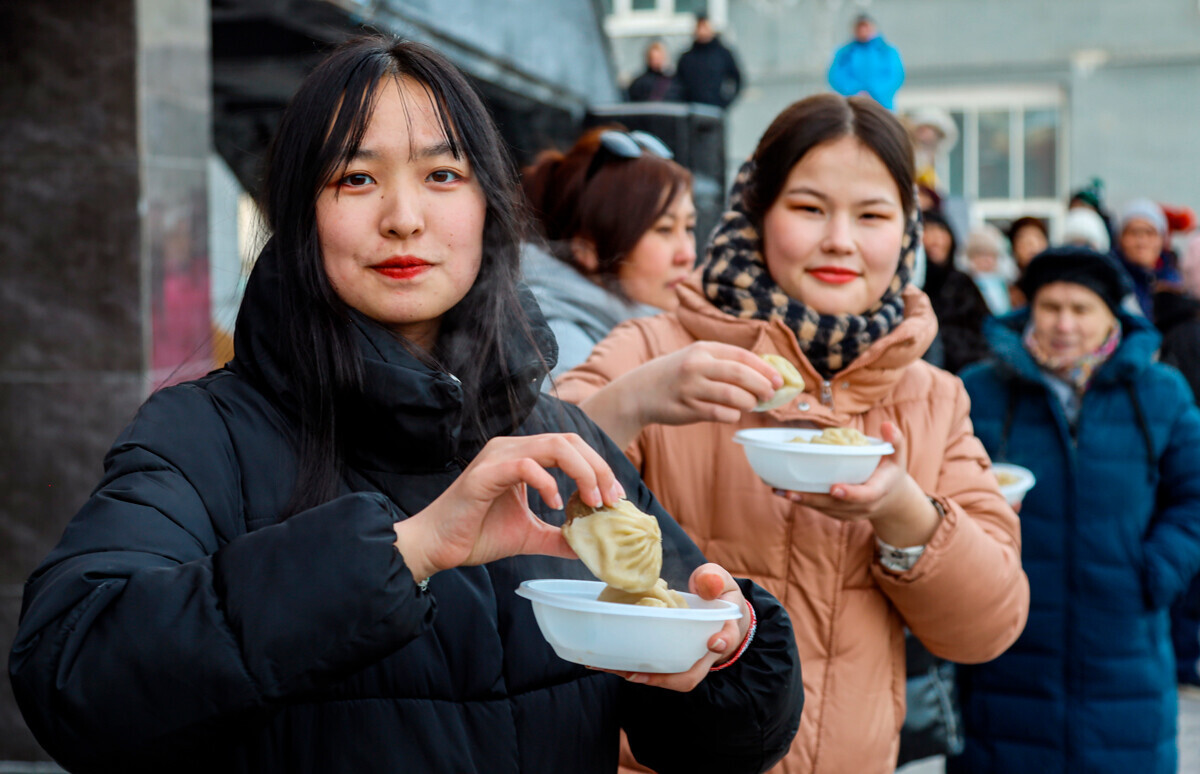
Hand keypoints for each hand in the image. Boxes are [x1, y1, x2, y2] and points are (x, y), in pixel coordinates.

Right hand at [392, 434, 625, 580]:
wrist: (438, 547)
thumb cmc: (476, 534)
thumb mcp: (529, 534)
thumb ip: (558, 535)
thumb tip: (589, 546)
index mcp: (522, 457)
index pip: (571, 447)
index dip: (598, 468)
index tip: (614, 497)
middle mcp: (511, 448)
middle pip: (569, 441)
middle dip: (598, 468)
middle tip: (610, 499)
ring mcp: (498, 457)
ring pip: (554, 446)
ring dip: (582, 472)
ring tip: (592, 501)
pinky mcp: (485, 473)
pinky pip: (526, 466)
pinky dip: (548, 483)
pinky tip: (555, 505)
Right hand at [580, 342, 781, 447]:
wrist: (639, 391)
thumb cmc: (676, 375)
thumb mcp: (696, 358)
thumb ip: (724, 363)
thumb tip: (764, 376)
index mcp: (703, 349)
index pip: (742, 356)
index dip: (764, 369)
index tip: (778, 380)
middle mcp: (696, 365)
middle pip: (740, 375)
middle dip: (761, 386)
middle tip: (771, 395)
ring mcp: (690, 387)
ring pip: (732, 395)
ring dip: (748, 402)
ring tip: (751, 405)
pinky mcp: (686, 408)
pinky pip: (719, 413)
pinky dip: (732, 415)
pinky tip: (732, 414)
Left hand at [590, 563, 749, 691]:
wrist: (717, 608)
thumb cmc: (715, 592)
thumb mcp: (718, 579)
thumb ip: (712, 579)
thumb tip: (708, 584)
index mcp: (724, 629)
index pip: (727, 639)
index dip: (722, 643)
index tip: (713, 642)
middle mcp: (706, 652)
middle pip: (690, 674)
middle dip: (664, 678)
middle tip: (636, 673)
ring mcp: (687, 658)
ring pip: (669, 677)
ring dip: (642, 676)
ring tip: (615, 668)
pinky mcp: (670, 657)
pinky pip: (655, 669)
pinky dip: (634, 668)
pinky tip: (610, 662)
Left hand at [772, 422, 939, 546]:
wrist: (892, 498)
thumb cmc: (890, 470)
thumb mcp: (897, 454)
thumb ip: (895, 439)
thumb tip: (888, 424)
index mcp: (878, 491)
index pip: (865, 495)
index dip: (850, 494)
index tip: (835, 488)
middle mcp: (863, 506)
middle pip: (836, 506)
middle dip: (813, 499)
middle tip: (790, 491)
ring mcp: (849, 513)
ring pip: (824, 509)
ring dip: (802, 501)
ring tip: (779, 490)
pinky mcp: (838, 514)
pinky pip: (820, 509)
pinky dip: (803, 501)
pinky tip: (784, 491)